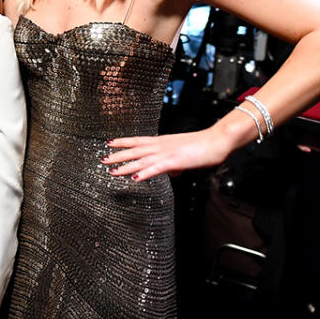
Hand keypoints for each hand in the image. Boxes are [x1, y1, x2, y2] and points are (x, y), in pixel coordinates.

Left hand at [102, 127, 234, 181]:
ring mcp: (166, 153)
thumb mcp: (184, 155)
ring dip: (125, 165)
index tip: (109, 143)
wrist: (217, 140)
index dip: (123, 142)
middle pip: (134, 150)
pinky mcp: (174, 161)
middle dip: (117, 155)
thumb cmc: (203, 146)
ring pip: (140, 160)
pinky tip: (134, 178)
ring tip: (111, 170)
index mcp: (162, 141)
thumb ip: (174, 163)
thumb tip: (171, 171)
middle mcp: (161, 145)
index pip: (137, 140)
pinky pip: (155, 168)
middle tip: (102, 159)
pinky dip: (144, 173)